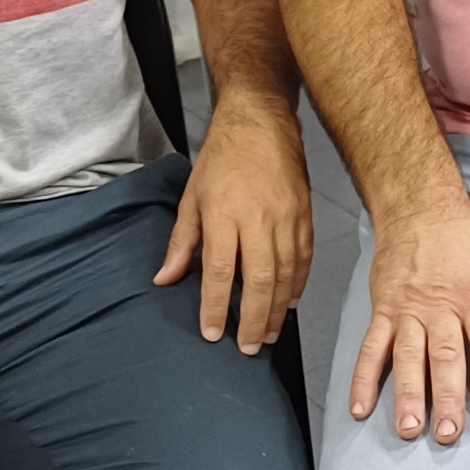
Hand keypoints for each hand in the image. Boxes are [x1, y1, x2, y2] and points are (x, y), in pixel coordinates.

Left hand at [154, 99, 313, 354]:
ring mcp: (286, 217)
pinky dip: (297, 285)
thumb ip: (181, 243)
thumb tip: (165, 280)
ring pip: (285, 273)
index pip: (220, 270)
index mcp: (224, 213)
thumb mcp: (191, 198)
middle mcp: (258, 218)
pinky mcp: (304, 215)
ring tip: (267, 335)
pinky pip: (304, 258)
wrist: (260, 122)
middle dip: (253, 318)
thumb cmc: (221, 159)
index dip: (216, 306)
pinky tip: (288, 304)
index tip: (213, 333)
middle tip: (246, 347)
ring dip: (277, 309)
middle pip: (259, 278)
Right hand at [351, 206, 469, 443]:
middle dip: (446, 396)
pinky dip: (363, 378)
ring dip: (407, 393)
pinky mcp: (383, 310)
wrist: (420, 210)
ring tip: (409, 428)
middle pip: (445, 356)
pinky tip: (360, 407)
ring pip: (407, 356)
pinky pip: (372, 347)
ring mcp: (408, 309)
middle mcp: (441, 306)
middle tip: (448, 433)